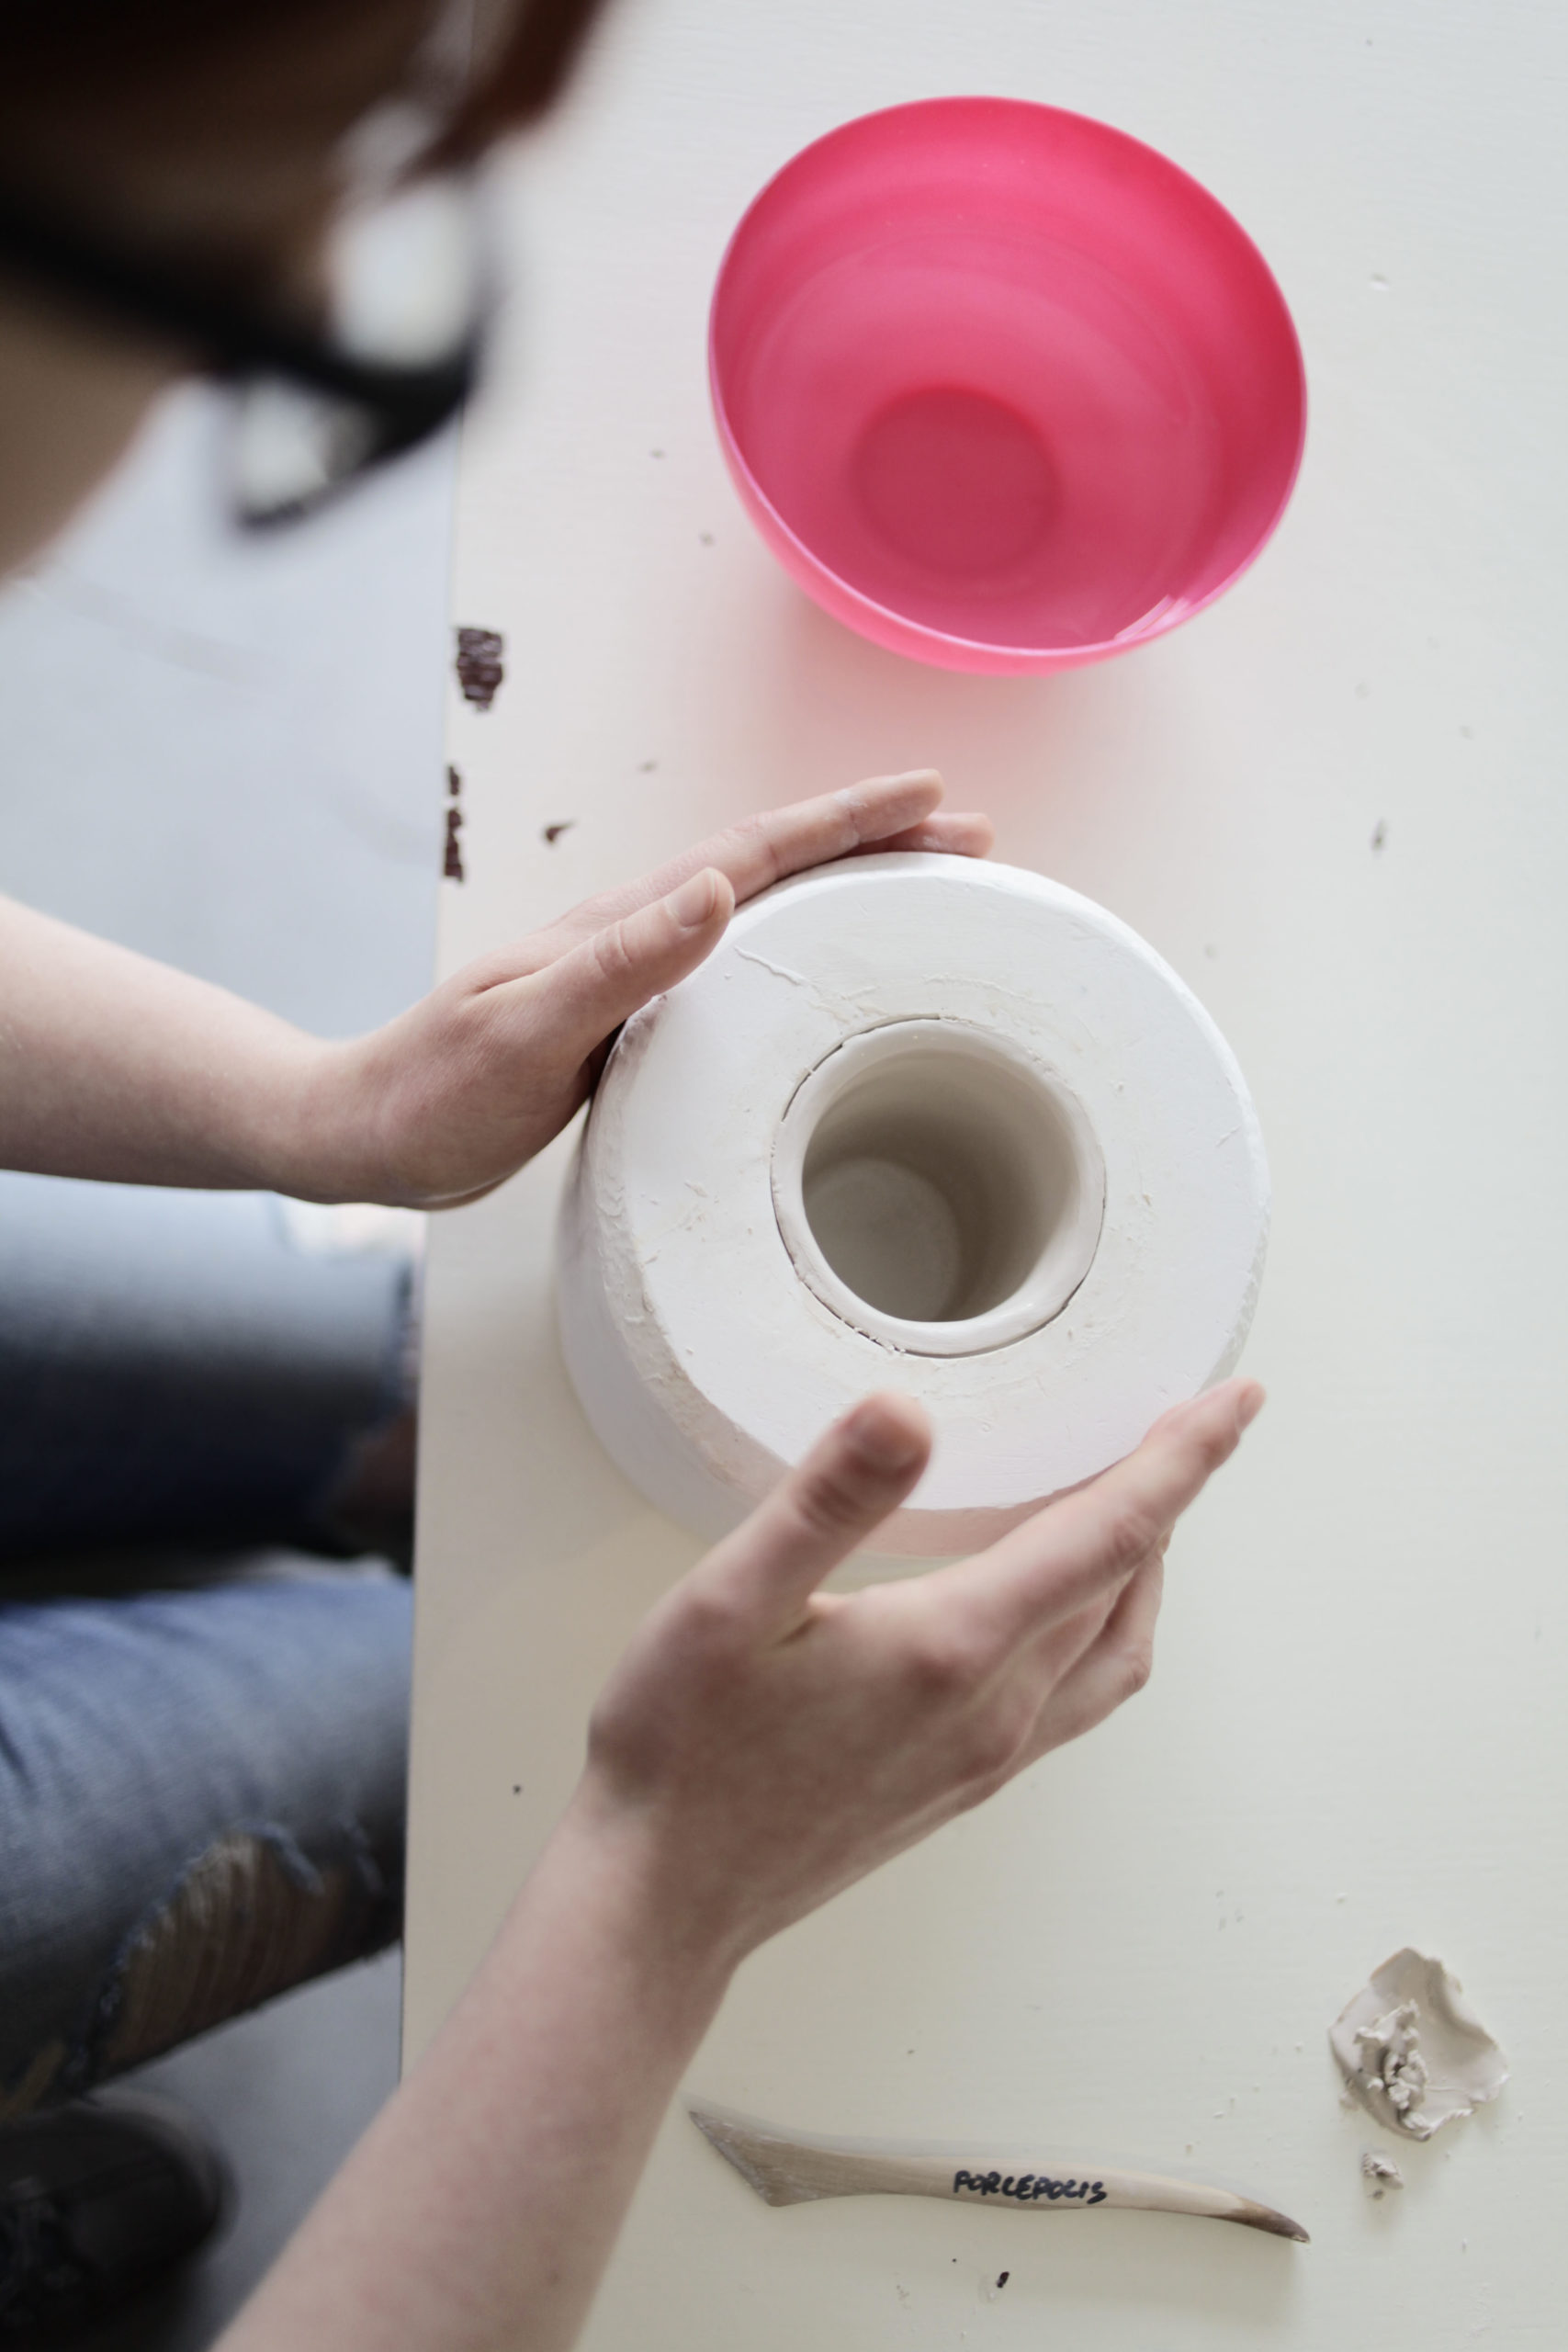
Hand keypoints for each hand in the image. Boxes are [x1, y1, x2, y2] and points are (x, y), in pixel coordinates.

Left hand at [307, 771, 989, 1206]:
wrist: (365, 1131)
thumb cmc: (435, 1094)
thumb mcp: (527, 1033)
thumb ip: (619, 964)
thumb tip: (714, 888)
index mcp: (620, 928)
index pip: (754, 857)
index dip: (846, 824)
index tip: (931, 798)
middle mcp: (633, 938)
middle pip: (774, 870)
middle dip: (874, 842)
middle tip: (968, 840)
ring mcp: (630, 978)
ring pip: (761, 912)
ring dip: (844, 889)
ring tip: (922, 889)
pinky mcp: (624, 1023)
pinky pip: (736, 969)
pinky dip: (796, 951)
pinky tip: (818, 978)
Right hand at [573, 1378, 1264, 1966]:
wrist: (663, 1898)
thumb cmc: (682, 1750)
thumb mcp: (729, 1600)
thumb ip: (827, 1501)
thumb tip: (906, 1412)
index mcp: (953, 1647)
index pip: (1111, 1534)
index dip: (1184, 1458)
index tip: (1235, 1399)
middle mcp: (995, 1709)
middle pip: (1128, 1587)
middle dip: (1172, 1496)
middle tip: (1190, 1421)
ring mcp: (988, 1757)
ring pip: (1115, 1650)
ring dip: (1146, 1569)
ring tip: (1143, 1501)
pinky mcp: (965, 1784)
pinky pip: (1078, 1694)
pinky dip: (1105, 1627)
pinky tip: (1065, 1604)